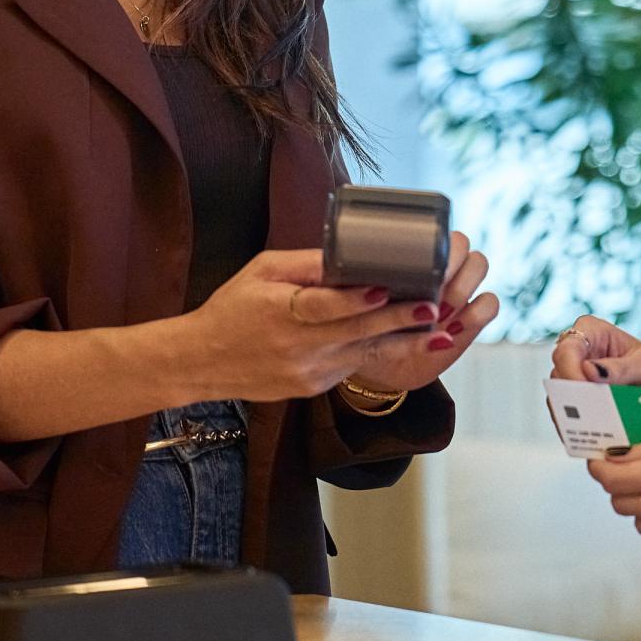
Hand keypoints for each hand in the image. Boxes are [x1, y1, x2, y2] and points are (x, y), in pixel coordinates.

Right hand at [180, 248, 440, 402]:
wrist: (203, 362)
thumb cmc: (232, 307)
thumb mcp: (261, 272)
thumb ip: (304, 264)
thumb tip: (347, 253)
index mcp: (281, 313)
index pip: (324, 307)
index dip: (356, 300)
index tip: (384, 290)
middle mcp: (298, 348)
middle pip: (355, 333)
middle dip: (398, 320)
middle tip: (432, 307)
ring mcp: (308, 373)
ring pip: (361, 353)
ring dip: (400, 340)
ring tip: (436, 330)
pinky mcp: (313, 387)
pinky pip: (350, 365)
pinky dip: (375, 350)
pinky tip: (404, 338)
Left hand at [351, 231, 500, 393]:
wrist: (381, 366)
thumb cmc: (363, 326)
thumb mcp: (353, 301)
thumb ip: (352, 281)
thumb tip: (339, 269)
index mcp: (415, 254)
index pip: (436, 230)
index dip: (437, 247)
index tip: (420, 270)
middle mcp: (441, 265)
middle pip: (463, 243)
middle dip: (451, 267)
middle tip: (433, 292)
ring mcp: (460, 288)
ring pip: (479, 264)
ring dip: (462, 287)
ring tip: (440, 313)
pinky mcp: (471, 317)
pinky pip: (490, 303)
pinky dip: (474, 313)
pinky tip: (450, 330)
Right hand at [551, 315, 640, 431]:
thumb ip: (622, 367)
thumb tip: (588, 370)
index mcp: (591, 332)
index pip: (566, 350)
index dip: (570, 372)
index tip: (587, 393)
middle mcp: (579, 354)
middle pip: (559, 379)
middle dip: (575, 401)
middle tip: (594, 418)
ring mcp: (577, 381)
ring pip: (561, 403)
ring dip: (578, 420)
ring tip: (600, 432)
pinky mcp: (581, 405)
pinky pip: (570, 420)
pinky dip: (582, 432)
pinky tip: (599, 439)